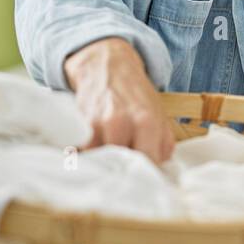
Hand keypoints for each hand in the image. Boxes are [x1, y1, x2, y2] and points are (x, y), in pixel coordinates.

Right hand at [63, 37, 176, 163]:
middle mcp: (120, 122)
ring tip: (110, 160)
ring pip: (100, 161)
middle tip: (126, 171)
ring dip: (104, 165)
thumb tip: (160, 171)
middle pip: (121, 165)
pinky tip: (95, 152)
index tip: (143, 178)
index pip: (147, 162)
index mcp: (146, 121)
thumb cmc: (135, 94)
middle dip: (124, 171)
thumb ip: (164, 144)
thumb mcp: (159, 114)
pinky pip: (82, 153)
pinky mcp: (78, 124)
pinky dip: (88, 157)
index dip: (146, 174)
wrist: (108, 65)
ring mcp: (96, 123)